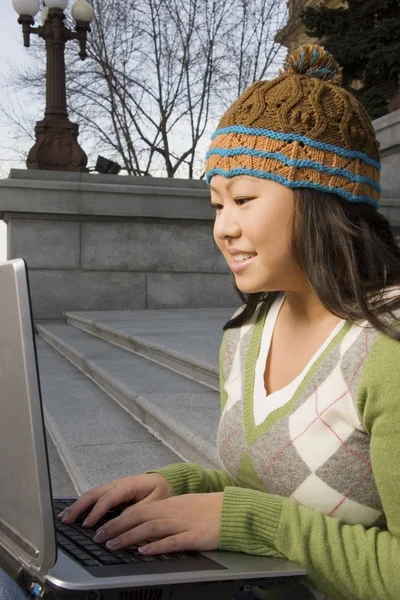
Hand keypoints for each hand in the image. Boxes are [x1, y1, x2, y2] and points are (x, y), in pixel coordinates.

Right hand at [57, 474, 172, 526]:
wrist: (165, 480)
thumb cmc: (160, 492)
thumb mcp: (153, 503)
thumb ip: (136, 512)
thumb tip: (118, 524)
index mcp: (128, 485)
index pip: (108, 498)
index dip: (97, 512)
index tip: (87, 525)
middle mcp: (117, 484)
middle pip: (94, 494)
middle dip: (79, 507)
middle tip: (66, 521)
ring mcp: (113, 486)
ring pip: (91, 494)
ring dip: (77, 506)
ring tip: (63, 518)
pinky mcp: (111, 491)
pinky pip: (94, 497)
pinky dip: (82, 505)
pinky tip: (73, 513)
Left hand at [92, 492, 223, 554]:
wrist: (234, 510)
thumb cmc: (209, 510)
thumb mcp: (183, 507)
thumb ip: (164, 514)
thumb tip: (143, 523)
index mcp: (169, 504)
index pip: (137, 510)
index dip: (118, 519)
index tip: (102, 528)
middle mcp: (173, 511)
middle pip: (140, 517)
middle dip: (117, 527)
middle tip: (99, 538)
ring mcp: (183, 523)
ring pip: (151, 528)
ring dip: (130, 537)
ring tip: (114, 545)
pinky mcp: (195, 536)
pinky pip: (173, 541)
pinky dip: (157, 546)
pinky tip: (144, 551)